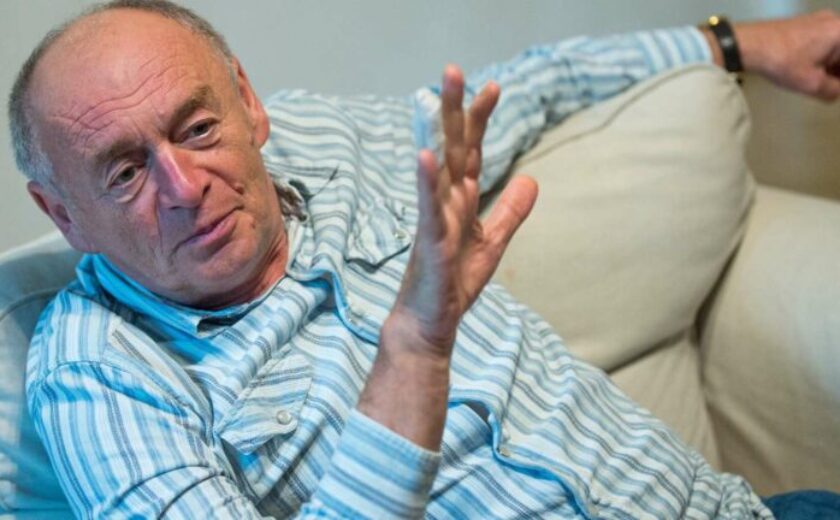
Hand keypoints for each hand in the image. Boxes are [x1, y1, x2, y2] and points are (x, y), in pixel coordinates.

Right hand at [387, 65, 538, 358]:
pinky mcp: (429, 243)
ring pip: (440, 168)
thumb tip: (532, 179)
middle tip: (454, 69)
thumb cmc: (453, 284)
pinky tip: (427, 155)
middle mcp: (445, 203)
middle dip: (456, 109)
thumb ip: (510, 211)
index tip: (493, 87)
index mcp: (461, 201)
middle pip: (453, 149)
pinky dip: (427, 182)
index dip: (481, 121)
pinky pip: (428, 209)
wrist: (430, 325)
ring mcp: (434, 220)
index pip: (473, 153)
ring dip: (441, 129)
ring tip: (440, 94)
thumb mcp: (492, 243)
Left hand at [731, 10, 839, 100]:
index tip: (835, 87)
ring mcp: (820, 21)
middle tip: (830, 88)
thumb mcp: (812, 84)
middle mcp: (835, 22)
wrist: (749, 45)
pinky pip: (824, 43)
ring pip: (835, 48)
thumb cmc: (782, 62)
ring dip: (832, 67)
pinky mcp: (807, 24)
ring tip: (820, 84)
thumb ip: (833, 90)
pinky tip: (812, 73)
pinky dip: (823, 58)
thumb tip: (837, 92)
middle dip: (837, 72)